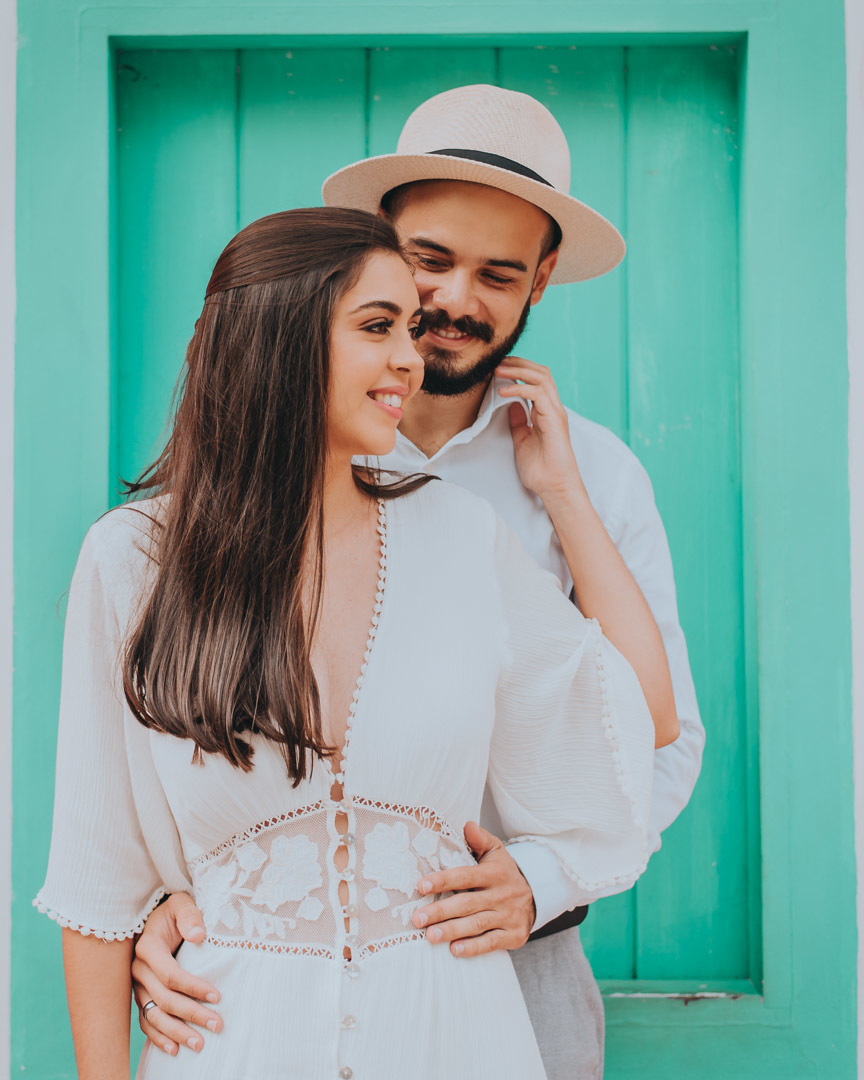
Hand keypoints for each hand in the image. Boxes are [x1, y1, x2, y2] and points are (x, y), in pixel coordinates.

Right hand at [132, 893, 221, 1055]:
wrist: (160, 917)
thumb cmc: (174, 910)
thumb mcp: (182, 903)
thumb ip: (190, 915)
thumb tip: (199, 936)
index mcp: (147, 947)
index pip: (170, 974)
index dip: (193, 987)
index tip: (217, 996)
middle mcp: (138, 969)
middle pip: (164, 999)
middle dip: (191, 1014)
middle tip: (217, 1025)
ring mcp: (138, 986)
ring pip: (154, 1015)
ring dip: (176, 1032)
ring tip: (199, 1044)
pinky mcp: (140, 996)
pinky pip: (145, 1021)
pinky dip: (158, 1038)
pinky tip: (174, 1050)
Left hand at [410, 821, 535, 956]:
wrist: (536, 895)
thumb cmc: (504, 872)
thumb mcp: (496, 851)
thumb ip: (479, 839)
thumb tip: (467, 825)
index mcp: (494, 873)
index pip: (465, 876)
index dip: (443, 881)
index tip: (421, 886)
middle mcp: (502, 894)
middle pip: (468, 903)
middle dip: (441, 911)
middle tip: (418, 919)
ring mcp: (508, 916)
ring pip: (477, 924)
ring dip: (452, 931)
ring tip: (430, 936)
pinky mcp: (513, 935)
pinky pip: (491, 942)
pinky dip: (473, 947)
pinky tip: (455, 950)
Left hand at [497, 357, 584, 499]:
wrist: (554, 487)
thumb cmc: (541, 470)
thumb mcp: (522, 441)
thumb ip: (518, 423)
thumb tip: (511, 406)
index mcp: (546, 412)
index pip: (536, 380)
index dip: (519, 370)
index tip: (499, 368)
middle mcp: (553, 408)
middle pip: (541, 372)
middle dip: (519, 363)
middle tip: (497, 362)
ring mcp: (555, 412)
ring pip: (541, 378)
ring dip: (518, 370)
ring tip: (499, 370)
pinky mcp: (554, 420)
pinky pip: (538, 394)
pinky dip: (519, 388)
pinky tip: (503, 391)